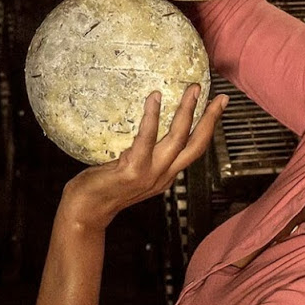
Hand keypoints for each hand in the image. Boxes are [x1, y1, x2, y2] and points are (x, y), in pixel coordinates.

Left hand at [60, 85, 228, 230]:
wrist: (84, 213)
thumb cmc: (103, 188)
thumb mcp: (132, 171)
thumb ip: (144, 155)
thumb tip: (147, 130)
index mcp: (166, 174)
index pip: (195, 148)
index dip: (209, 127)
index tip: (219, 105)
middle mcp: (163, 175)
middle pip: (196, 145)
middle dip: (210, 119)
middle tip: (220, 97)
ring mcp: (150, 174)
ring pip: (177, 140)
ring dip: (187, 113)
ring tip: (193, 91)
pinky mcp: (132, 171)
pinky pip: (146, 140)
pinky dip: (152, 117)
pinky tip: (154, 98)